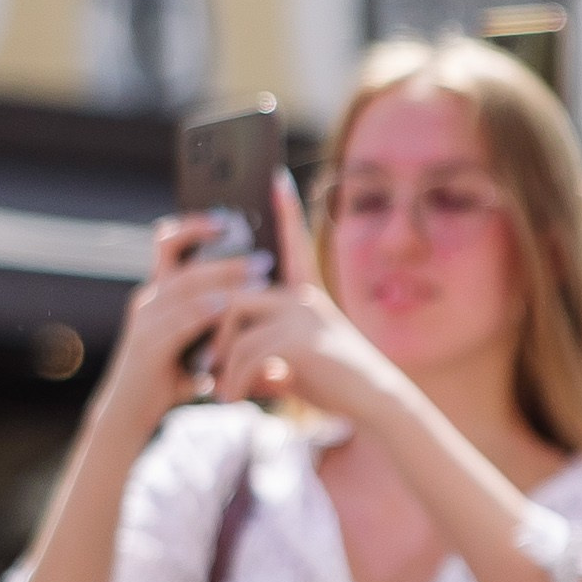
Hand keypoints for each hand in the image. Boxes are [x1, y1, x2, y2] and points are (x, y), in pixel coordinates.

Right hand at [96, 216, 279, 434]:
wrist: (128, 415)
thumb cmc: (165, 381)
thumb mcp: (191, 346)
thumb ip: (211, 324)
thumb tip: (248, 307)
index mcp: (157, 293)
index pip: (169, 242)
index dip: (195, 226)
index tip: (228, 219)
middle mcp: (148, 299)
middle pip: (186, 264)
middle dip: (228, 258)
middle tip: (264, 257)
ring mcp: (145, 321)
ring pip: (186, 288)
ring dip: (225, 280)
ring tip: (259, 279)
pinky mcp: (147, 345)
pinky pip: (179, 322)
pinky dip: (204, 312)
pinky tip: (227, 306)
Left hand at [206, 173, 401, 423]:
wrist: (374, 402)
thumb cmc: (340, 386)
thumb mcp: (298, 365)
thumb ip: (267, 358)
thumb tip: (233, 371)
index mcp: (306, 296)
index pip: (294, 246)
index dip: (287, 212)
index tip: (277, 178)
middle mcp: (303, 298)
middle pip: (237, 297)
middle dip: (215, 332)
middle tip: (207, 365)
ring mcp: (300, 316)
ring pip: (237, 328)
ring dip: (222, 363)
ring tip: (221, 391)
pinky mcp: (298, 342)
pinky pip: (248, 355)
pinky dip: (234, 380)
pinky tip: (233, 398)